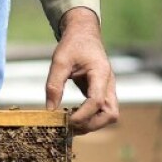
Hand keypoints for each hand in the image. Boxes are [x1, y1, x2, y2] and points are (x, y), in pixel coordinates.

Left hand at [45, 7, 118, 134]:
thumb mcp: (59, 61)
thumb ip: (54, 84)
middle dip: (92, 124)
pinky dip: (90, 117)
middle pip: (111, 114)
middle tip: (70, 127)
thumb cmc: (73, 44)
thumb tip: (50, 109)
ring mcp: (108, 89)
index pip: (97, 101)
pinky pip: (102, 110)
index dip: (84, 115)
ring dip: (92, 123)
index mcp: (101, 73)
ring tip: (70, 125)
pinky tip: (73, 117)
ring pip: (109, 114)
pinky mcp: (103, 92)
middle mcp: (109, 84)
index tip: (68, 121)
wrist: (84, 34)